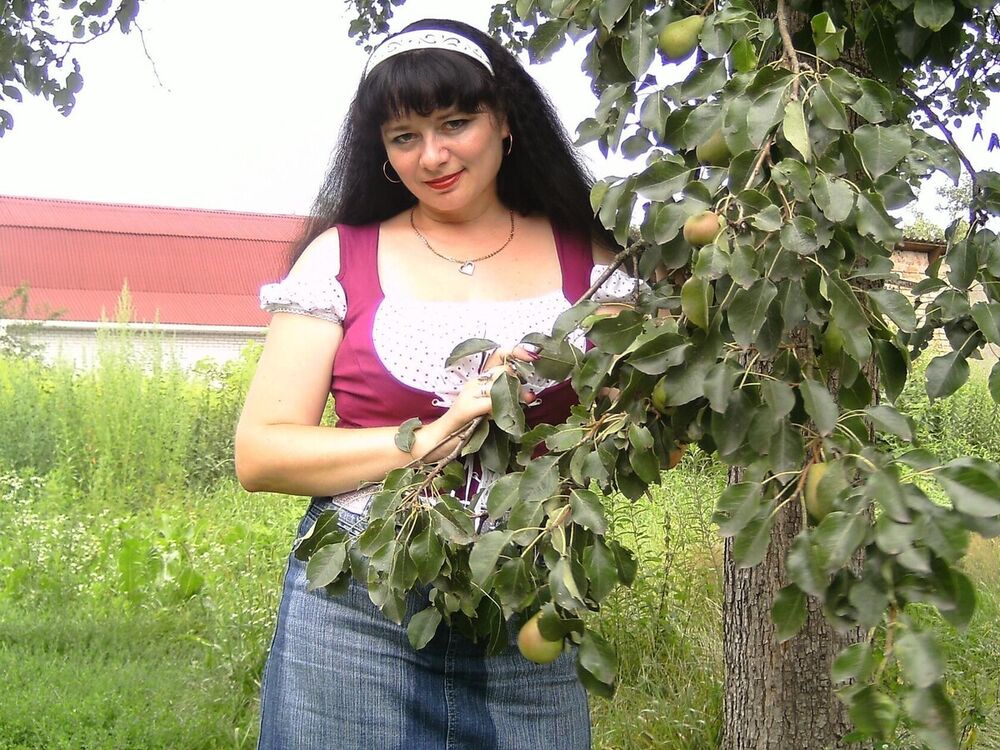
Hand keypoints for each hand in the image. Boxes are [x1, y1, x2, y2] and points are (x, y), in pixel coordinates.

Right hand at [410, 345, 538, 462]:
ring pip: (499, 383)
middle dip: (520, 380)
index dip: (516, 351)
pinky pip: (491, 402)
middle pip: (504, 369)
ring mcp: (469, 393)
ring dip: (515, 393)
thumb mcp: (490, 409)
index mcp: (480, 379)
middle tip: (529, 396)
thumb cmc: (466, 427)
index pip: (498, 356)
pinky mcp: (466, 408)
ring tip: (526, 401)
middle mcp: (474, 382)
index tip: (533, 354)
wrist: (439, 440)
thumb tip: (529, 394)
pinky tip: (507, 413)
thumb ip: (505, 399)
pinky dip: (502, 406)